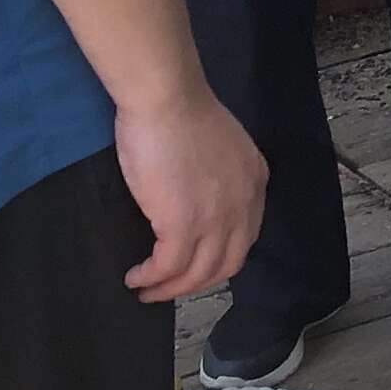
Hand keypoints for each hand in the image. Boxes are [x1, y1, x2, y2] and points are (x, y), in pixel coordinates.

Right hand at [117, 83, 265, 303]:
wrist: (167, 99)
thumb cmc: (181, 110)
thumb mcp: (220, 146)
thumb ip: (218, 174)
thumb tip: (196, 196)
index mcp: (255, 183)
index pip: (244, 236)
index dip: (219, 256)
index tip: (195, 264)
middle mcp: (244, 206)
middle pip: (226, 263)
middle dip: (197, 281)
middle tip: (170, 287)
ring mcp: (217, 219)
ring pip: (199, 273)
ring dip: (171, 288)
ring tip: (147, 290)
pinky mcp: (184, 225)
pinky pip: (169, 266)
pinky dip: (151, 278)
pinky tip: (136, 278)